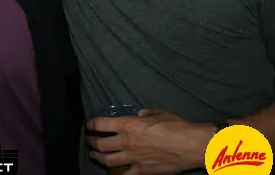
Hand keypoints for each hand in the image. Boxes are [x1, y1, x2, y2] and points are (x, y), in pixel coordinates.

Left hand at [86, 109, 213, 173]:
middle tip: (89, 141)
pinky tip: (113, 172)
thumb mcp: (157, 113)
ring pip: (107, 160)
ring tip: (95, 155)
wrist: (191, 145)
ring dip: (98, 157)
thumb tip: (139, 115)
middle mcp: (126, 141)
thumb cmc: (176, 126)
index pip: (100, 124)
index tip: (89, 125)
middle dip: (91, 142)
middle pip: (99, 144)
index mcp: (128, 124)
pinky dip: (116, 174)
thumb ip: (144, 114)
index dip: (91, 124)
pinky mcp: (142, 171)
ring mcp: (133, 158)